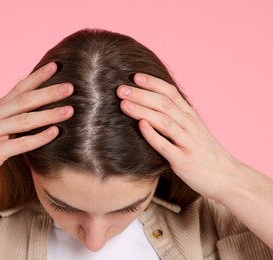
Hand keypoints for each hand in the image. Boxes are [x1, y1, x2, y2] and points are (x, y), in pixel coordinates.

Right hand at [0, 62, 73, 193]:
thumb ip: (11, 117)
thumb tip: (36, 106)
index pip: (19, 89)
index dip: (37, 76)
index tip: (55, 66)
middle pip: (24, 101)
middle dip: (48, 92)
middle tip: (70, 87)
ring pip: (24, 120)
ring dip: (49, 114)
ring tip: (70, 110)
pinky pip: (20, 144)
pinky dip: (39, 138)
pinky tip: (55, 133)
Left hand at [116, 74, 238, 199]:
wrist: (227, 177)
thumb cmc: (203, 152)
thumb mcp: (193, 129)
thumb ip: (176, 116)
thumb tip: (151, 103)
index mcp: (190, 116)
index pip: (171, 93)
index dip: (153, 83)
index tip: (135, 76)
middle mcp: (190, 125)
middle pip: (164, 104)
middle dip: (141, 94)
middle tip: (120, 89)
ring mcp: (188, 142)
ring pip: (164, 121)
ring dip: (143, 110)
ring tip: (124, 104)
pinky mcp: (184, 161)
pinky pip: (166, 146)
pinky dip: (153, 135)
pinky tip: (141, 126)